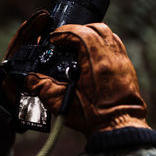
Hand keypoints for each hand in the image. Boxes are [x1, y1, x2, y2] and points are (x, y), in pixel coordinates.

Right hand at [24, 23, 150, 136]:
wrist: (118, 127)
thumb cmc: (93, 117)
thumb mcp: (61, 103)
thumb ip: (42, 88)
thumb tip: (30, 78)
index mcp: (96, 63)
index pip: (80, 33)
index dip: (64, 33)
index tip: (54, 39)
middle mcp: (111, 58)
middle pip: (95, 28)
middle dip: (77, 29)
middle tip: (64, 39)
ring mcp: (121, 60)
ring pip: (107, 33)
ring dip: (90, 33)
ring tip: (77, 44)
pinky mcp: (126, 66)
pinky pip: (115, 43)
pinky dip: (101, 42)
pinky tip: (91, 54)